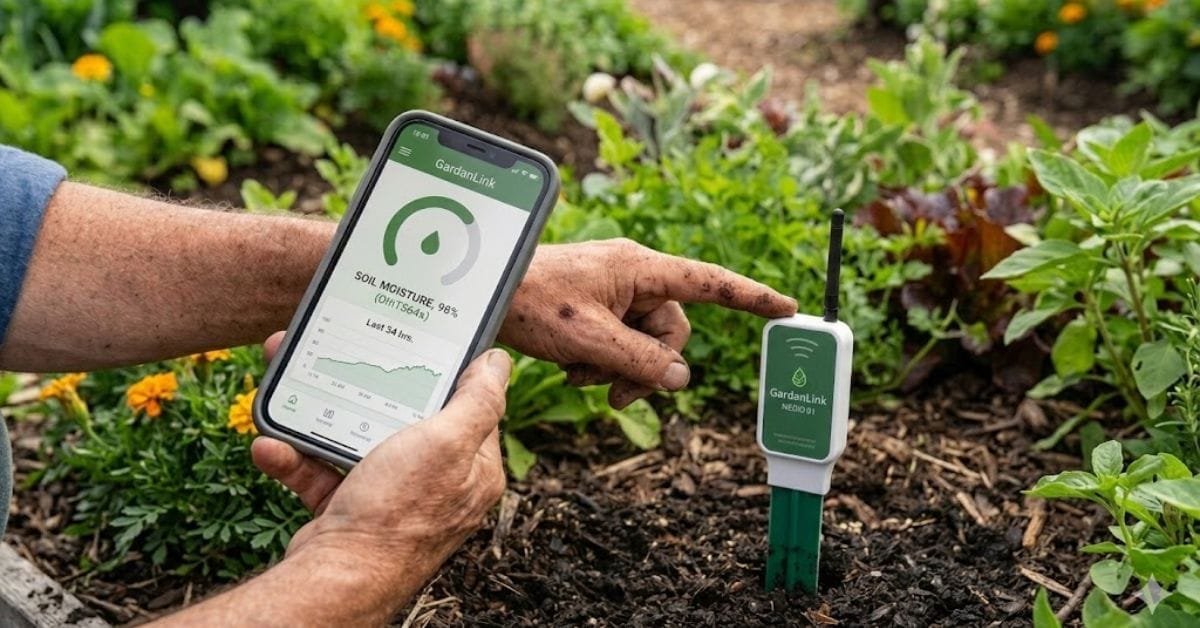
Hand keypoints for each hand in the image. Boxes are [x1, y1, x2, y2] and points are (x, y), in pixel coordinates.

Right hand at [251, 335, 510, 602]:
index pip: (469, 408)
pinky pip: (320, 471)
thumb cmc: (398, 510)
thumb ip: (478, 400)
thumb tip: (499, 362)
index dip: (444, 373)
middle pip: (404, 417)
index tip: (416, 343)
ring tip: (291, 383)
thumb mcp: (447, 442)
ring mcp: (390, 498)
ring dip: (318, 413)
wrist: (337, 577)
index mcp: (472, 468)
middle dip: (366, 384)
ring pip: (355, 439)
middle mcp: (435, 483)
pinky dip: (294, 456)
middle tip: (338, 351)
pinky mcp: (349, 511)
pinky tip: (271, 443)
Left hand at [499, 239, 796, 408]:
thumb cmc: (531, 302)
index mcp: (639, 268)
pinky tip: (572, 369)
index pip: (708, 282)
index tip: (787, 307)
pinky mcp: (597, 307)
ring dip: (618, 369)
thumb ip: (640, 361)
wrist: (483, 292)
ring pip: (643, 343)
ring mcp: (614, 292)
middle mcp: (633, 276)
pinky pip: (620, 342)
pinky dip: (602, 363)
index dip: (750, 298)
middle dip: (646, 367)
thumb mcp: (589, 339)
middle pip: (671, 331)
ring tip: (583, 376)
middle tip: (616, 394)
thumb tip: (680, 379)